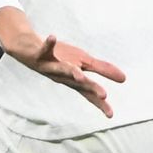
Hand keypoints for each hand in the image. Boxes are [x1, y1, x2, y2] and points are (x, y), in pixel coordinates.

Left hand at [2, 28, 125, 117]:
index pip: (89, 93)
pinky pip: (44, 49)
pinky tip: (53, 37)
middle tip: (104, 95)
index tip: (111, 115)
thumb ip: (103, 69)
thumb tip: (124, 79)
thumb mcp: (83, 62)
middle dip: (90, 88)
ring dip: (71, 72)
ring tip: (80, 75)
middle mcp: (62, 76)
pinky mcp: (39, 55)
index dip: (99, 103)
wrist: (28, 48)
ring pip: (61, 70)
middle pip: (78, 83)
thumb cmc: (59, 57)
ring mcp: (49, 66)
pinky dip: (48, 44)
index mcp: (74, 79)